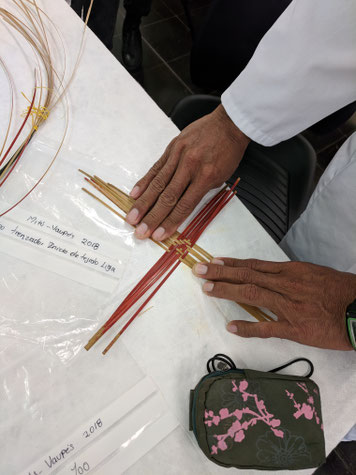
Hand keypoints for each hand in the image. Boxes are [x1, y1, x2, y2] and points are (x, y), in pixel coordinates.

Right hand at [126, 105, 249, 240]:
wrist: (229, 123)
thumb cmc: (228, 152)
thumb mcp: (222, 176)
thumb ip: (202, 191)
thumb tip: (183, 205)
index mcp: (205, 177)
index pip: (184, 205)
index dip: (170, 222)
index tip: (159, 235)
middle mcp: (190, 167)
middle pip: (167, 197)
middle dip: (152, 217)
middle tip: (140, 232)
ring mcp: (178, 156)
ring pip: (157, 183)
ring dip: (143, 203)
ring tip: (132, 218)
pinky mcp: (171, 148)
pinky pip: (155, 167)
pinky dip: (144, 182)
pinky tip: (134, 194)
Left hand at [193, 258, 355, 349]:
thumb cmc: (340, 290)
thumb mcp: (314, 273)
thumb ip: (290, 275)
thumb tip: (269, 275)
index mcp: (291, 271)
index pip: (254, 265)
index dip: (232, 263)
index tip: (214, 261)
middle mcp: (286, 284)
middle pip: (247, 275)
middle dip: (221, 272)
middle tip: (199, 271)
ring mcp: (289, 306)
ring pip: (252, 294)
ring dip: (227, 291)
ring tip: (208, 289)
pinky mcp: (295, 327)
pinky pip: (267, 327)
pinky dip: (248, 326)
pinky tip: (232, 326)